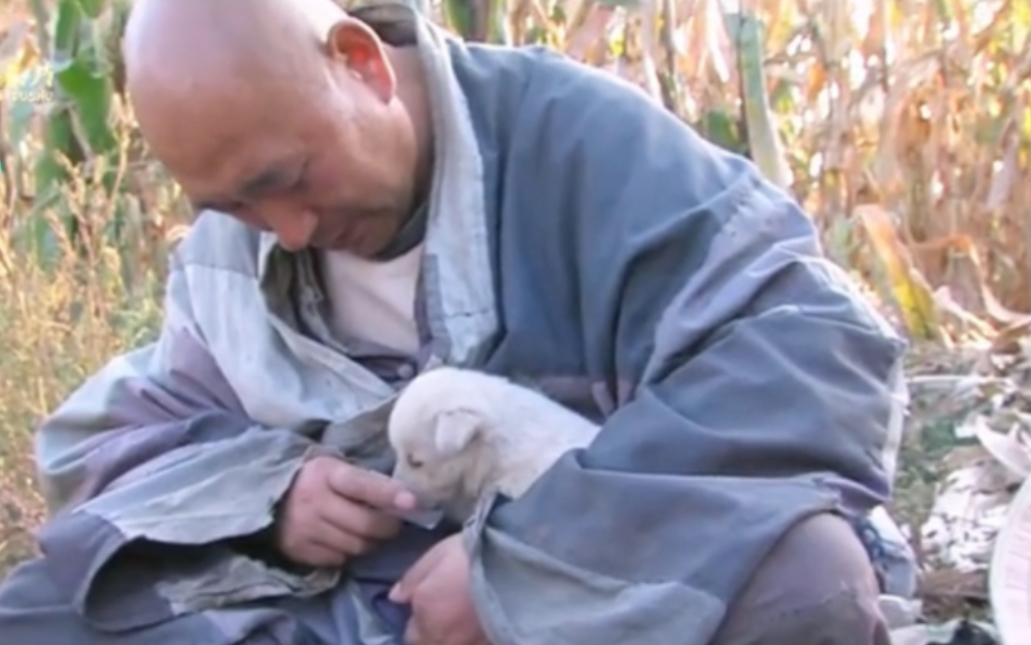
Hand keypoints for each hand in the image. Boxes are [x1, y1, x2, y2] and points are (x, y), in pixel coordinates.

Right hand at [274, 455, 417, 566]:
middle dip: (387, 527)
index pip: (362, 485)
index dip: (388, 494)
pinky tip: (344, 540)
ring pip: (356, 546)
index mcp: (327, 474)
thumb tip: (405, 499)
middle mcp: (314, 501)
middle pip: (365, 524)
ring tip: (366, 531)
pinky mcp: (299, 551)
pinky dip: (348, 552)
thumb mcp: (336, 470)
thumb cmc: (315, 480)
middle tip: (393, 524)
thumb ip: (366, 482)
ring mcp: (305, 529)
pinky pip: (339, 559)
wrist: (269, 499)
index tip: (412, 502)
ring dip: (369, 542)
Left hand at [389, 533, 489, 644]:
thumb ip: (412, 580)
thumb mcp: (435, 557)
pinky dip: (472, 639)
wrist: (511, 564)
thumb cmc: (468, 555)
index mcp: (425, 616)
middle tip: (441, 618)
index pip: (411, 636)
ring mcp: (469, 644)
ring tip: (460, 623)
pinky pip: (475, 644)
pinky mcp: (492, 644)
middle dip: (431, 636)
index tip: (422, 613)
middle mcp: (443, 637)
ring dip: (451, 637)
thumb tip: (394, 598)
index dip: (415, 624)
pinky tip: (478, 627)